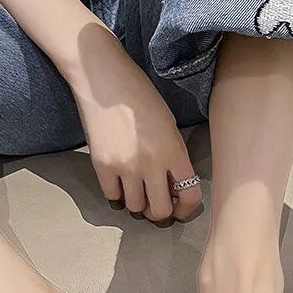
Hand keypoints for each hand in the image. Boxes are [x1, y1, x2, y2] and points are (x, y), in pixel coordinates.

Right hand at [66, 25, 201, 222]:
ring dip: (138, 204)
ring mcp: (125, 167)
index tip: (180, 209)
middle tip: (157, 205)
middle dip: (161, 212)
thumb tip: (172, 186)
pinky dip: (118, 195)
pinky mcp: (102, 166)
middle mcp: (152, 165)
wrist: (105, 80)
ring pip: (136, 208)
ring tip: (137, 192)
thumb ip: (174, 156)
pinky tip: (120, 184)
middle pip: (160, 211)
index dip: (187, 210)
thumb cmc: (141, 96)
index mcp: (174, 152)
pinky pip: (113, 197)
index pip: (190, 197)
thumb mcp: (169, 125)